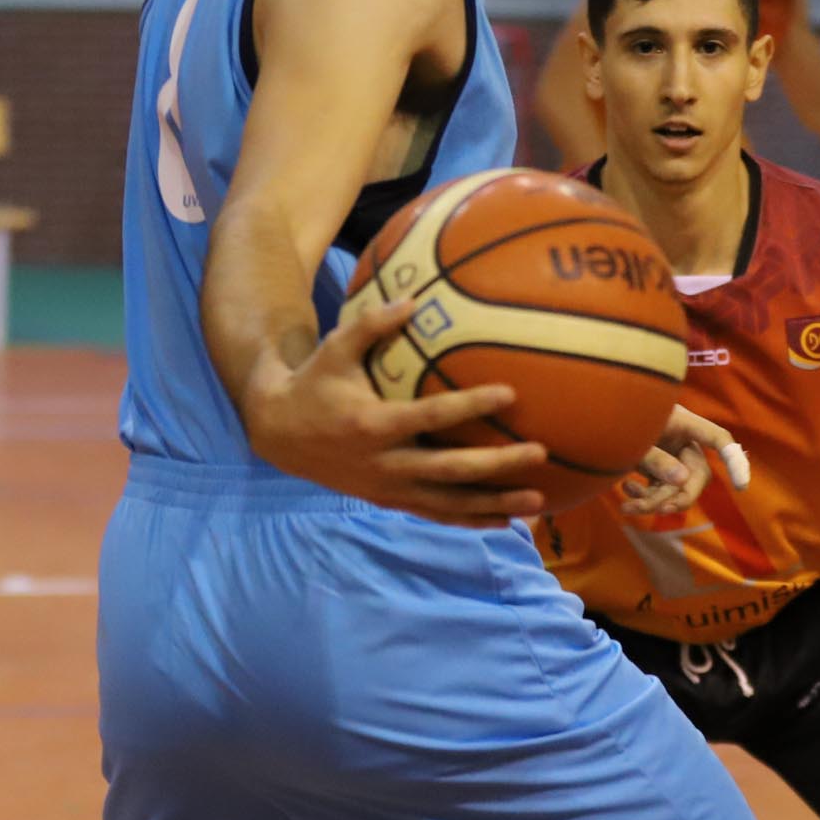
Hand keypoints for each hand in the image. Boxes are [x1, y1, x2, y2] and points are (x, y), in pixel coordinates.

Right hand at [244, 290, 548, 525]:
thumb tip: (415, 300)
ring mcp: (388, 488)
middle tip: (539, 453)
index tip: (510, 394)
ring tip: (537, 500)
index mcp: (372, 424)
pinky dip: (472, 520)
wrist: (280, 435)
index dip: (470, 406)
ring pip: (449, 502)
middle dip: (496, 465)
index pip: (430, 417)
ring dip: (494, 503)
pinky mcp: (391, 501)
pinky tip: (507, 519)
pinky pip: (438, 515)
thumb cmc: (314, 384)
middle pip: (450, 470)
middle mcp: (384, 463)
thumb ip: (372, 324)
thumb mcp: (334, 349)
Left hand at [617, 404, 750, 516]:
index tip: (742, 487)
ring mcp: (669, 453)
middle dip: (678, 496)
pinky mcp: (654, 466)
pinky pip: (660, 488)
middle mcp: (681, 438)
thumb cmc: (610, 417)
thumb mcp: (633, 438)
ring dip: (655, 501)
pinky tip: (626, 488)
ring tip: (626, 506)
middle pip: (697, 475)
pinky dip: (645, 495)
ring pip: (676, 487)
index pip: (719, 439)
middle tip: (659, 510)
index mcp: (683, 421)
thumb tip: (682, 482)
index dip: (734, 461)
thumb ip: (656, 460)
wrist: (590, 412)